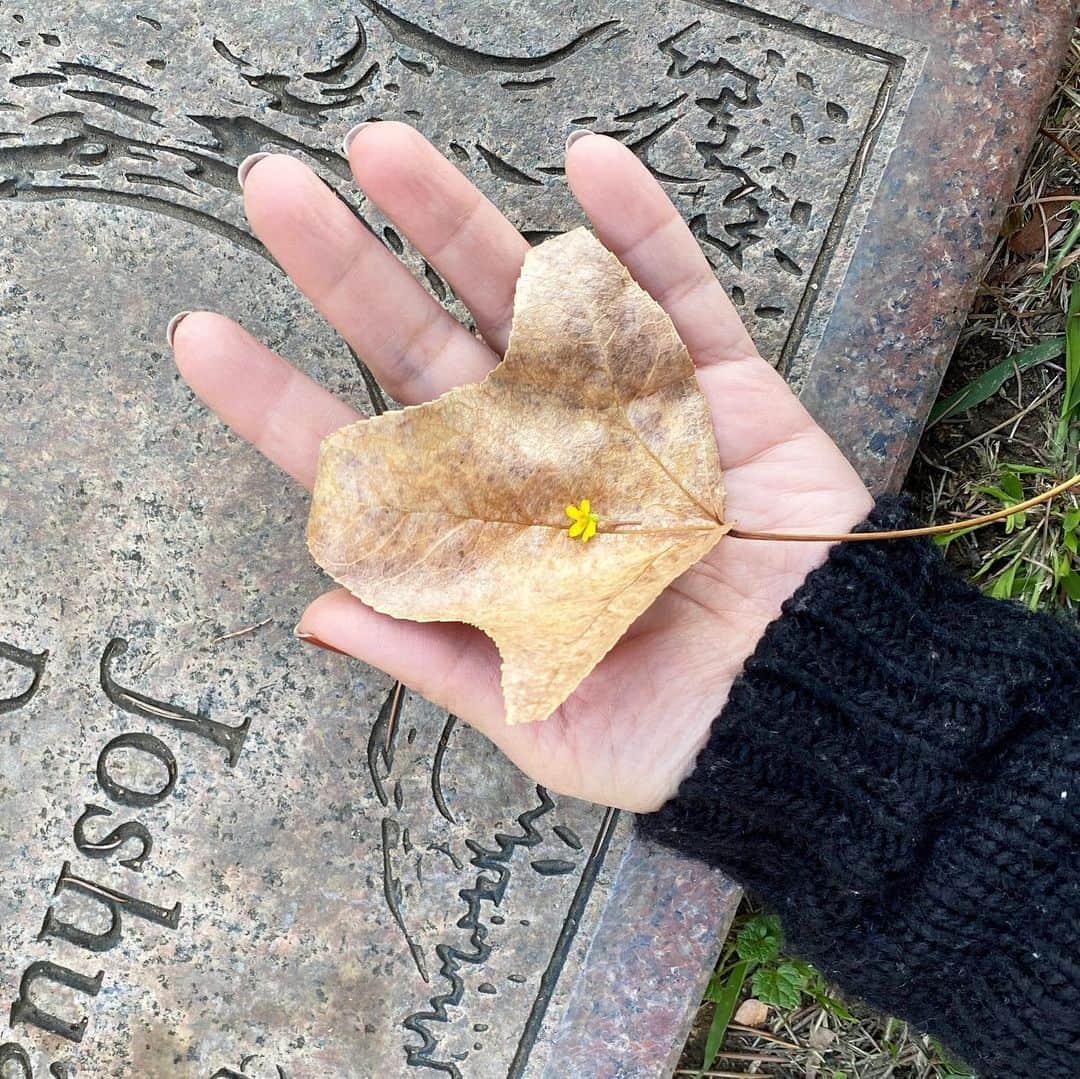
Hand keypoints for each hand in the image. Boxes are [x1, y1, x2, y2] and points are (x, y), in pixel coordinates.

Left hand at [172, 124, 872, 812]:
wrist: (812, 711)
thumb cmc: (672, 732)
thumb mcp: (541, 717)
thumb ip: (435, 657)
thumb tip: (315, 613)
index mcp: (486, 537)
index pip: (364, 463)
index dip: (280, 403)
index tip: (201, 337)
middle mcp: (539, 461)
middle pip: (425, 355)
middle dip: (349, 275)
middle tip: (270, 193)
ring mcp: (622, 416)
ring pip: (529, 301)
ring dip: (459, 224)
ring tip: (385, 153)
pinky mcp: (717, 392)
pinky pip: (679, 297)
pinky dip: (641, 235)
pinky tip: (589, 168)